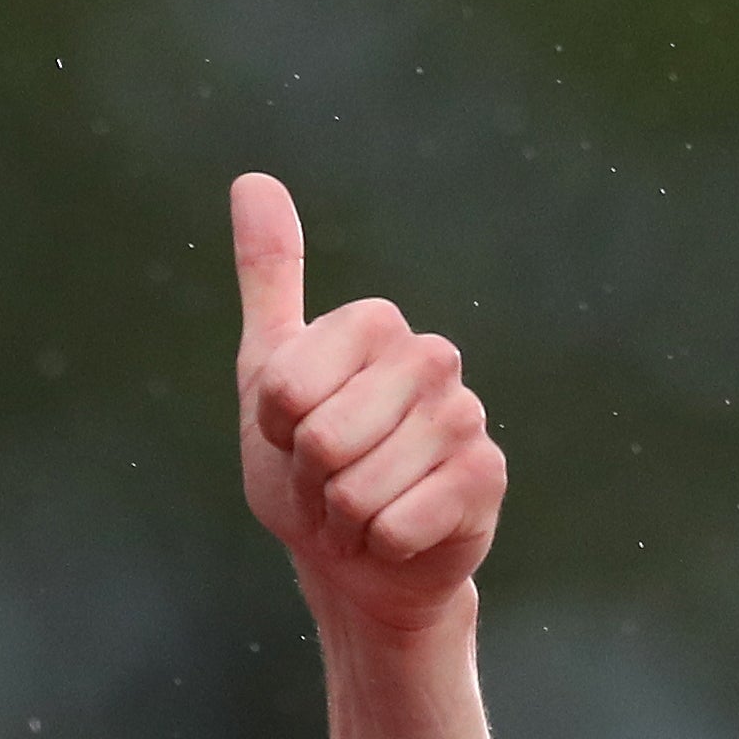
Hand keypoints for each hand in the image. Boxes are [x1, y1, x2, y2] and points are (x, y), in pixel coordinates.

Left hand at [231, 171, 503, 634]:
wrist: (360, 560)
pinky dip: (380, 545)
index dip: (276, 433)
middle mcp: (431, 357)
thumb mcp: (269, 374)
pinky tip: (396, 535)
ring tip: (361, 511)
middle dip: (310, 483)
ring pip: (357, 489)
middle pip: (320, 439)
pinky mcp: (486, 477)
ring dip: (344, 520)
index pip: (285, 389)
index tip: (295, 437)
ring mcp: (465, 415)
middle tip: (330, 484)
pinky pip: (396, 524)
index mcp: (376, 325)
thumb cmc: (310, 469)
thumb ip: (269, 279)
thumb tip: (252, 178)